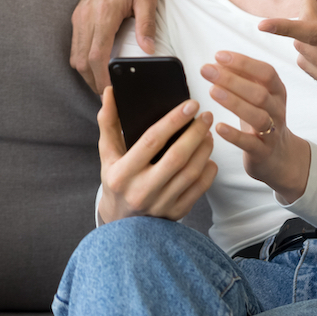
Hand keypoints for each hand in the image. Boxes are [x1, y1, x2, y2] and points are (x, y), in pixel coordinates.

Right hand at [71, 0, 162, 92]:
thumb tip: (148, 51)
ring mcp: (80, 15)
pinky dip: (83, 59)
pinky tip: (96, 67)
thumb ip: (147, 24)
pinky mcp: (79, 14)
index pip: (96, 55)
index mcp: (104, 13)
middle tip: (108, 98)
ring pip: (75, 54)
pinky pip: (75, 43)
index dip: (101, 78)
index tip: (110, 93)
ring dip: (86, 72)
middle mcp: (87, 15)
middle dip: (92, 81)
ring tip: (102, 86)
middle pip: (82, 60)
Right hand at [97, 87, 216, 222]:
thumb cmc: (116, 181)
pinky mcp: (176, 214)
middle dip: (195, 133)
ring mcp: (160, 205)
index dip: (173, 120)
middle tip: (206, 116)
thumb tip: (110, 91)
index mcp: (122, 174)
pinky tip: (208, 157)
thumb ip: (108, 122)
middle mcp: (141, 191)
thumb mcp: (107, 154)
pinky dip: (208, 170)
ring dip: (204, 149)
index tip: (191, 104)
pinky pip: (199, 189)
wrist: (121, 224)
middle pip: (177, 157)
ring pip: (191, 172)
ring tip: (207, 133)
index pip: (151, 141)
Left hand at [201, 51, 310, 201]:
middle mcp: (277, 109)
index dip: (243, 62)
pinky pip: (250, 143)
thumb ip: (242, 78)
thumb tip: (218, 60)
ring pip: (258, 116)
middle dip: (232, 79)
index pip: (266, 72)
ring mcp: (272, 131)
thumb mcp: (258, 96)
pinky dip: (234, 135)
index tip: (219, 56)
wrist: (280, 156)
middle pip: (259, 92)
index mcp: (277, 91)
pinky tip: (218, 127)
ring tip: (212, 91)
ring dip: (234, 102)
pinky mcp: (263, 151)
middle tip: (207, 70)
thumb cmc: (262, 119)